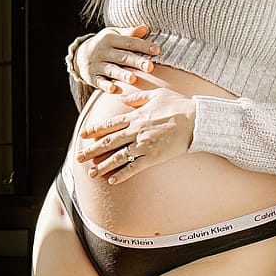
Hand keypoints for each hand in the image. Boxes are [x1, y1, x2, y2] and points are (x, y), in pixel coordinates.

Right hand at [74, 24, 163, 92]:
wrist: (80, 55)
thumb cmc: (105, 44)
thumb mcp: (114, 34)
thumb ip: (130, 33)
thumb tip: (145, 28)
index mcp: (110, 39)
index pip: (129, 42)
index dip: (143, 46)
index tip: (157, 50)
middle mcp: (103, 51)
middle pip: (122, 57)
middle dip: (136, 62)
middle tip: (150, 67)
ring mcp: (97, 65)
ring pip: (111, 70)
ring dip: (122, 74)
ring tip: (133, 79)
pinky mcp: (91, 77)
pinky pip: (99, 81)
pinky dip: (105, 86)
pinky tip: (113, 89)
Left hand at [75, 80, 195, 184]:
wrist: (196, 121)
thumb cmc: (178, 106)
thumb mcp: (156, 95)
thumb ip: (137, 98)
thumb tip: (122, 98)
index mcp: (135, 116)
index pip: (109, 125)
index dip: (94, 130)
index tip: (83, 135)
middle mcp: (136, 132)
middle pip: (109, 142)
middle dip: (92, 151)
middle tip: (78, 157)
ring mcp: (144, 145)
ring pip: (118, 157)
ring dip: (103, 166)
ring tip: (91, 173)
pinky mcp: (154, 157)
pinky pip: (135, 168)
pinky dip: (123, 174)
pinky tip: (112, 181)